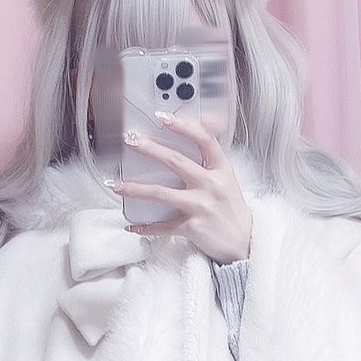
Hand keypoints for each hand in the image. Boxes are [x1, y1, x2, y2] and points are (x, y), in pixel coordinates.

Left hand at [113, 113, 251, 262]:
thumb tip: (209, 122)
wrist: (245, 244)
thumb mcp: (228, 179)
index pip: (204, 140)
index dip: (183, 126)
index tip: (162, 117)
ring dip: (135, 189)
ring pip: (161, 193)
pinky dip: (146, 227)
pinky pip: (164, 226)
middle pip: (175, 161)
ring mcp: (201, 207)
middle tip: (130, 140)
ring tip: (116, 185)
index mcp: (221, 170)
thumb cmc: (232, 210)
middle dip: (149, 149)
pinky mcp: (193, 228)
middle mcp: (211, 186)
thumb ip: (212, 157)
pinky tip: (132, 226)